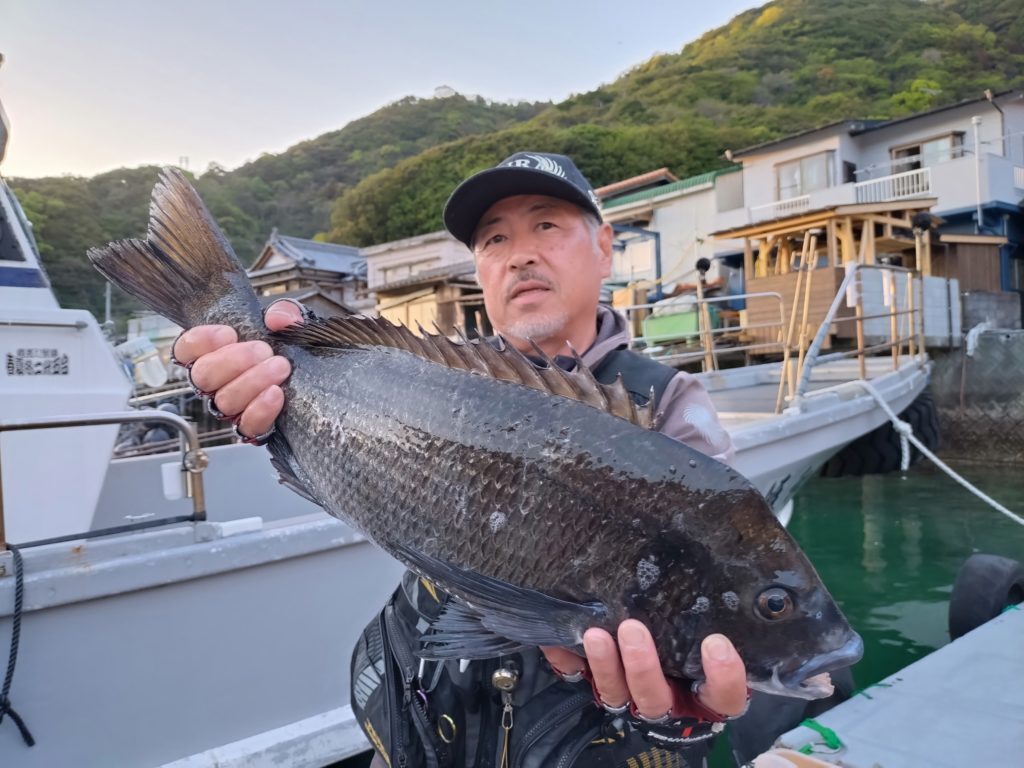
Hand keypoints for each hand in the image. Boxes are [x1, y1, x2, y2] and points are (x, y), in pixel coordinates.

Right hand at [172, 301, 302, 437]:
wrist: (319, 380)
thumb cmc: (293, 348)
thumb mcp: (290, 322)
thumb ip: (283, 312)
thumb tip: (276, 319)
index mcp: (217, 354)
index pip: (185, 350)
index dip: (200, 341)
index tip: (229, 334)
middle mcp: (218, 383)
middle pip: (202, 377)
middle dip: (233, 361)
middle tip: (263, 350)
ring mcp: (234, 408)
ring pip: (225, 401)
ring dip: (252, 381)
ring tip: (280, 366)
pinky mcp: (254, 426)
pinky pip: (247, 426)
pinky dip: (260, 410)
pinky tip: (276, 393)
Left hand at [541, 621, 747, 719]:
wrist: (658, 648)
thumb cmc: (692, 634)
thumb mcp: (705, 626)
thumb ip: (708, 611)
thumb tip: (722, 555)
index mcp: (703, 693)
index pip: (723, 697)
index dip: (723, 677)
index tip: (716, 643)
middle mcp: (667, 699)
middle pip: (655, 697)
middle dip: (642, 667)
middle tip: (632, 629)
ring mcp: (629, 695)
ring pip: (616, 693)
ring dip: (604, 665)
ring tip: (595, 635)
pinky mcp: (599, 684)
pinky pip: (577, 678)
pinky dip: (566, 659)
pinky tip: (557, 640)